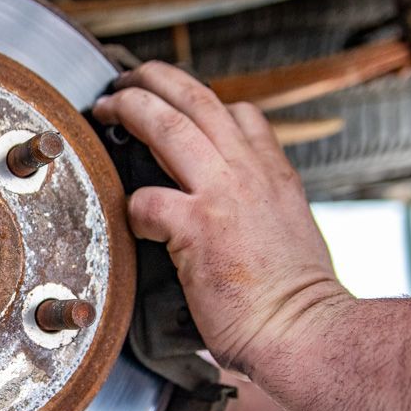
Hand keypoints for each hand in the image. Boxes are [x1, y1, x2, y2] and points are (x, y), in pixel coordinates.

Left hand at [93, 61, 351, 373]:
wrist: (305, 331)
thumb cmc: (293, 296)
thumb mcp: (290, 229)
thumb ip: (259, 203)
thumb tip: (233, 204)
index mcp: (273, 173)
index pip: (239, 113)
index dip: (200, 99)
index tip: (173, 102)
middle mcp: (249, 173)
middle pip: (196, 100)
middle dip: (154, 80)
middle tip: (124, 80)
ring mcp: (223, 196)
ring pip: (168, 125)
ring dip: (130, 108)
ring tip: (104, 107)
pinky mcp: (198, 228)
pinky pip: (147, 199)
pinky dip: (132, 205)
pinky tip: (133, 220)